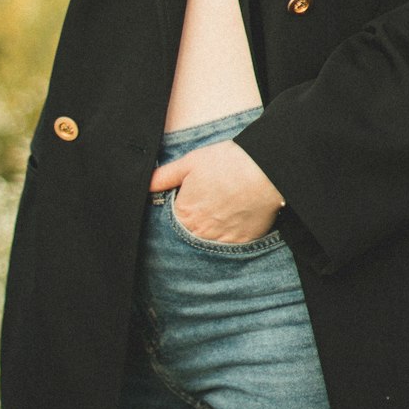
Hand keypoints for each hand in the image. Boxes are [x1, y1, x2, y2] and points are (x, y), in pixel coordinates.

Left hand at [148, 139, 285, 243]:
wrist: (262, 170)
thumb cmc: (225, 162)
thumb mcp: (190, 162)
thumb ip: (164, 177)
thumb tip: (145, 185)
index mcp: (184, 214)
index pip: (173, 222)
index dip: (181, 209)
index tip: (190, 201)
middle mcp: (199, 233)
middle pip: (190, 235)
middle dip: (194, 223)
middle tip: (209, 205)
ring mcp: (221, 241)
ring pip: (209, 242)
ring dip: (211, 230)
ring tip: (222, 210)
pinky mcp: (241, 243)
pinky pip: (230, 245)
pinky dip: (230, 234)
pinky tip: (235, 217)